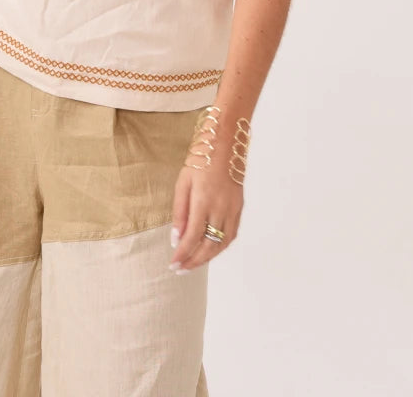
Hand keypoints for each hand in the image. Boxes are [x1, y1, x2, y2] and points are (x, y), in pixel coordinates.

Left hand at [168, 159, 243, 273]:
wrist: (225, 142)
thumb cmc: (200, 159)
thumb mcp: (182, 181)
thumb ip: (179, 212)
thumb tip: (176, 239)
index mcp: (204, 200)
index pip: (192, 237)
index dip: (183, 254)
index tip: (173, 264)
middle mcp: (221, 208)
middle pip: (209, 245)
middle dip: (194, 261)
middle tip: (180, 269)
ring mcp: (233, 209)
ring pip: (222, 243)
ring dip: (208, 257)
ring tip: (193, 263)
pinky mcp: (239, 207)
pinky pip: (231, 234)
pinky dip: (221, 246)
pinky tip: (210, 249)